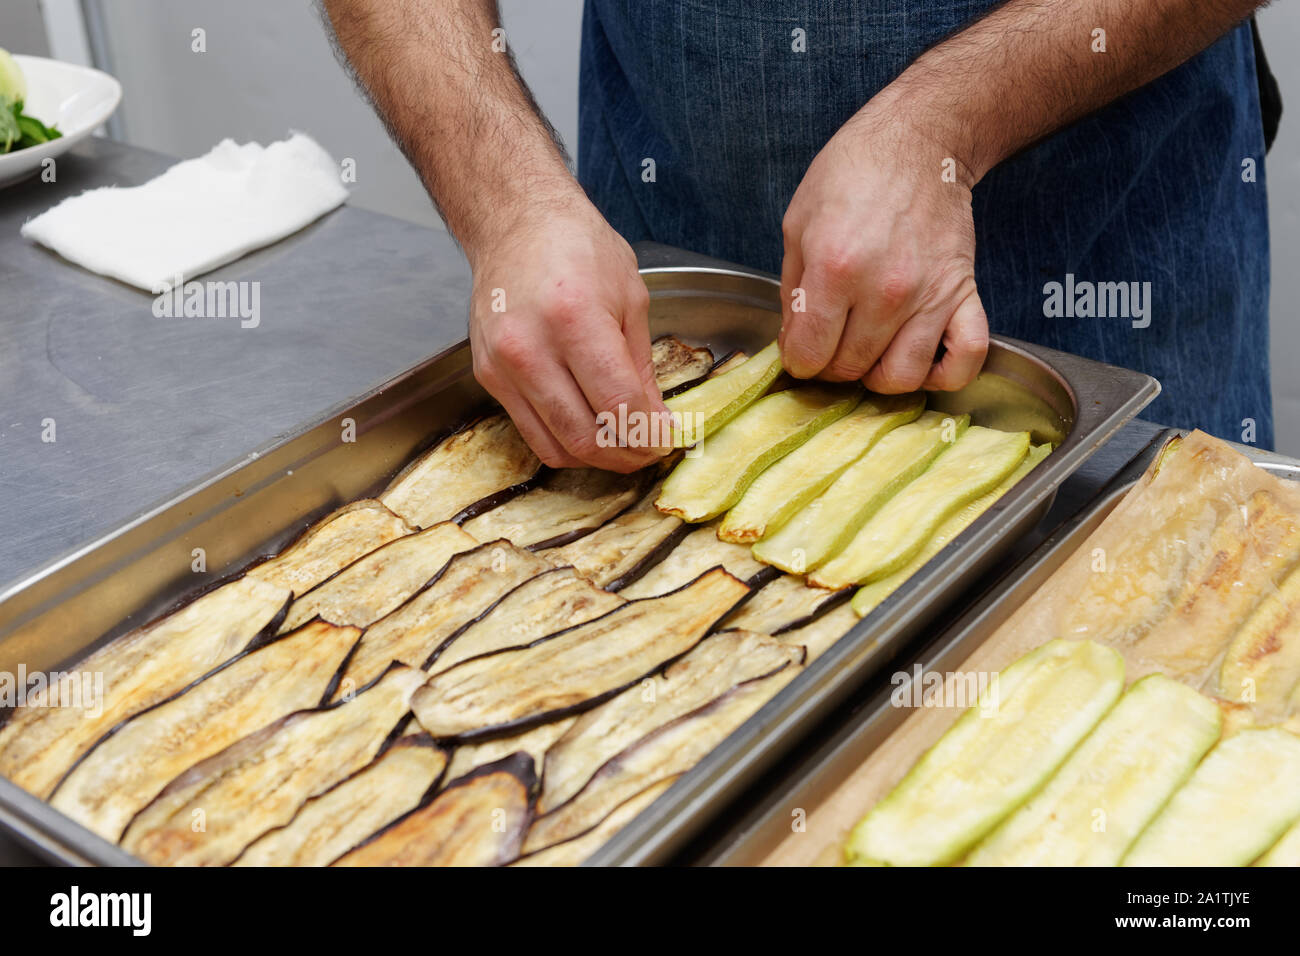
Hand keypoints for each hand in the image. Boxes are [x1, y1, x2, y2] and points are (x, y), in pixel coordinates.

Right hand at [468, 194, 667, 471]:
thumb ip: (642, 367)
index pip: (618, 403)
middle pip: (585, 435)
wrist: (516, 224)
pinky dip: (565, 443)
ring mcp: (503, 366)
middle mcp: (530, 347)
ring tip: (623, 447)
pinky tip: (590, 430)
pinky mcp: (488, 376)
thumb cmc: (577, 248)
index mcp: (574, 318)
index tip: (666, 440)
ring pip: (556, 445)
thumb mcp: (630, 298)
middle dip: (626, 456)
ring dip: (597, 458)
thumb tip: (656, 422)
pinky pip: (531, 431)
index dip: (649, 434)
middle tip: (649, 451)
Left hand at [779, 95, 988, 392]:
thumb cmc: (854, 174)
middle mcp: (884, 290)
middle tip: (832, 341)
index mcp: (835, 268)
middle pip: (850, 369)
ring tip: (869, 351)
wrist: (920, 140)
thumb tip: (795, 342)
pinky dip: (944, 374)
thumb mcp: (798, 225)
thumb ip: (792, 292)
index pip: (809, 355)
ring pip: (901, 378)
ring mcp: (929, 295)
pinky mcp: (963, 293)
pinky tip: (920, 359)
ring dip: (878, 375)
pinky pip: (965, 358)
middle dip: (832, 364)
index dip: (798, 359)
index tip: (801, 349)